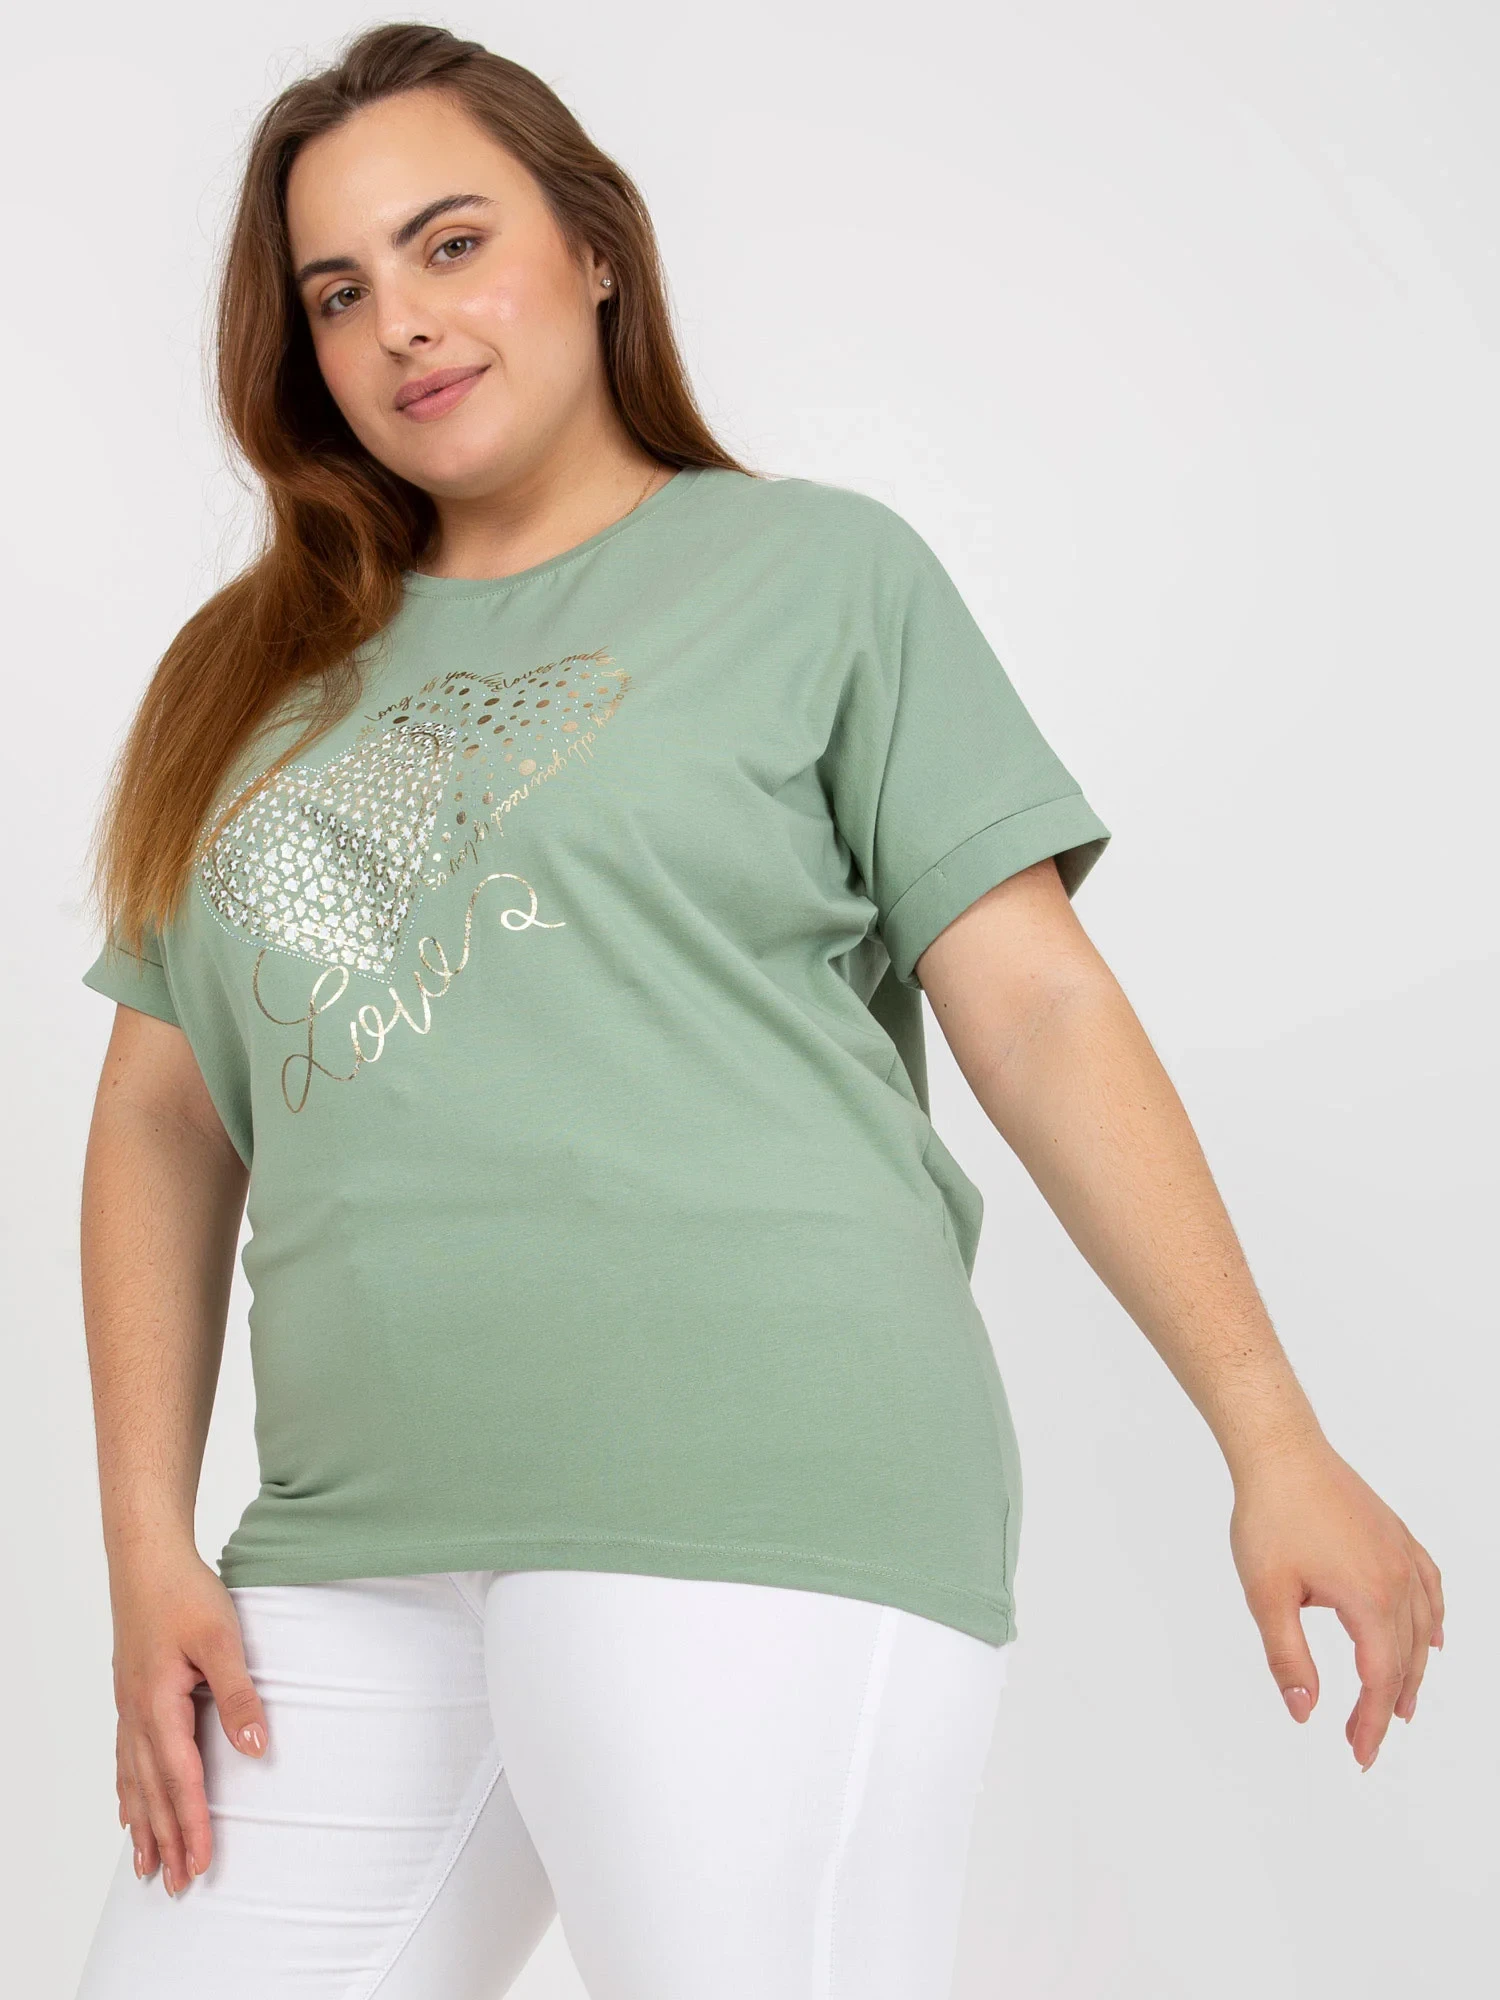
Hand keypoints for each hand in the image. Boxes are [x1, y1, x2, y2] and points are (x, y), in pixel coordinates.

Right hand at [109, 1546, 268, 1892]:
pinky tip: (127, 1810)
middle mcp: (137, 1714)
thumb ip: (239, 1693)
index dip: (191, 1824)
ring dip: (143, 1824)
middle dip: (165, 1840)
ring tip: (146, 1865)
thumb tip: (256, 1745)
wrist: (145, 1559)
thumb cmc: (184, 1593)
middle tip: (174, 1886)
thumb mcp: (222, 1638)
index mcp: (159, 1705)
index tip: (200, 1864)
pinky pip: (125, 1758)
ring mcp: (128, 1707)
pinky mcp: (130, 1696)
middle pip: (152, 1791)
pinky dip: (128, 1792)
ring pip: (134, 1780)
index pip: (180, 1779)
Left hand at [1228, 1436, 1443, 1770]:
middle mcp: (1398, 1580)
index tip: (1357, 1755)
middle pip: (1405, 1659)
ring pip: (1423, 1628)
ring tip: (1400, 1705)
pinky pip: (1430, 1587)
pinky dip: (1435, 1620)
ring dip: (1414, 1671)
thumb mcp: (1266, 1594)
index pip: (1379, 1678)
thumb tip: (1305, 1711)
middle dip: (1388, 1706)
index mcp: (1369, 1598)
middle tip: (1368, 1742)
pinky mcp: (1397, 1536)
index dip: (1369, 1723)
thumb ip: (1288, 1658)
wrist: (1282, 1451)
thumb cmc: (1270, 1516)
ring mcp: (1402, 1555)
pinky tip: (1435, 1637)